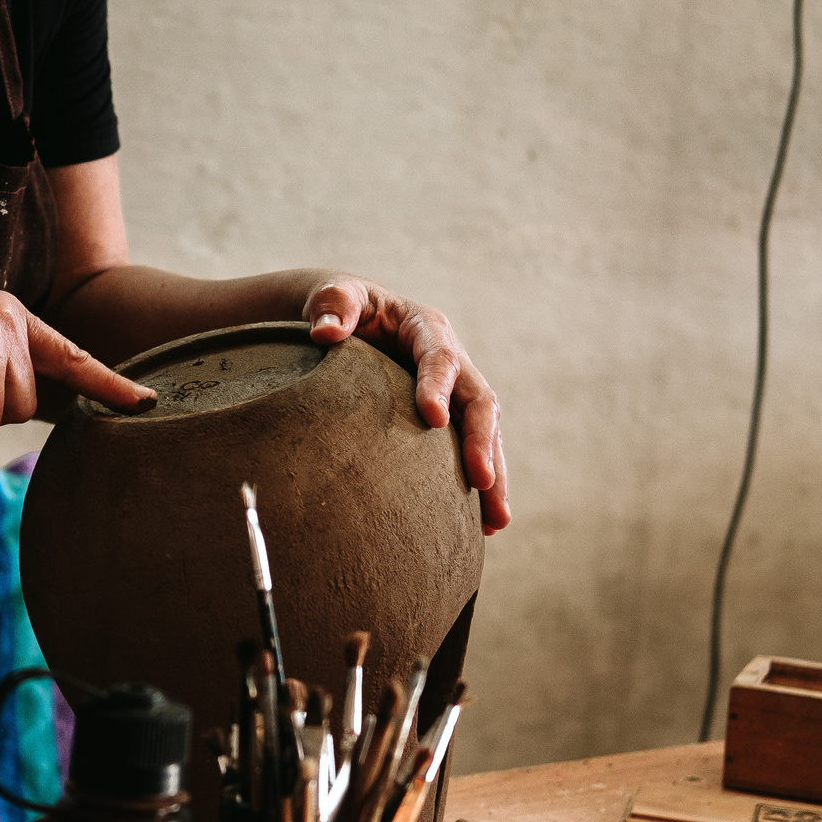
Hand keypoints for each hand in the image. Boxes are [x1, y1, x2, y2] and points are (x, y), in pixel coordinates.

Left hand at [301, 276, 509, 533]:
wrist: (351, 317)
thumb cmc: (341, 307)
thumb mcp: (334, 296)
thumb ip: (332, 306)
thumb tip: (326, 333)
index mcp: (426, 328)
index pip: (440, 357)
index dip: (438, 386)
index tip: (432, 419)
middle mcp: (452, 360)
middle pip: (479, 400)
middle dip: (482, 442)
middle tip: (480, 481)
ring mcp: (455, 391)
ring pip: (487, 433)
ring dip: (493, 475)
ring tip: (495, 522)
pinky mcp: (450, 418)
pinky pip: (471, 450)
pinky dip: (479, 485)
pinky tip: (481, 525)